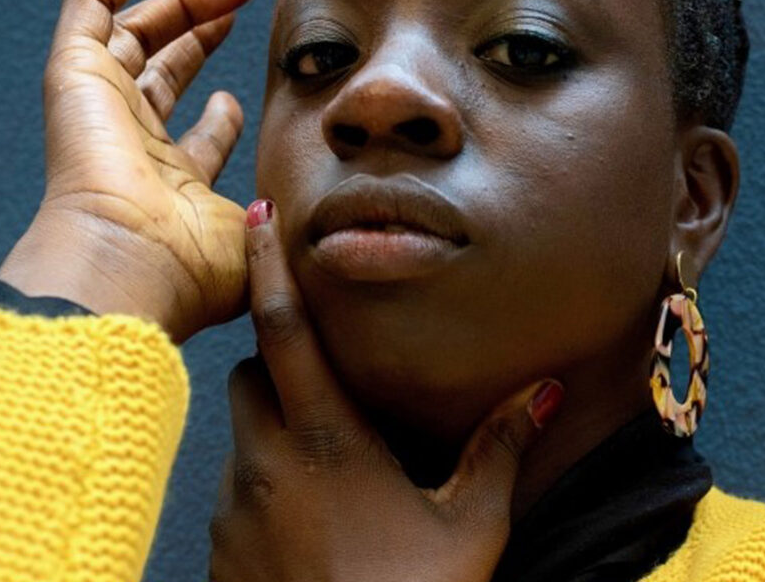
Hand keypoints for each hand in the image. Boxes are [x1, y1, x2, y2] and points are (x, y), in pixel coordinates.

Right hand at [0, 0, 254, 341]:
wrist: (130, 270)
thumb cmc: (193, 275)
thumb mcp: (257, 246)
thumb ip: (277, 224)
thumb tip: (283, 209)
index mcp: (170, 189)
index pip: (191, 140)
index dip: (222, 114)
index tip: (244, 97)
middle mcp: (131, 147)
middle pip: (162, 73)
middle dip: (205, 34)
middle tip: (247, 5)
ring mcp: (101, 108)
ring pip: (135, 32)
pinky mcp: (74, 75)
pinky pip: (91, 2)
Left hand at [208, 200, 564, 581]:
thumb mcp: (471, 522)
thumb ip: (498, 446)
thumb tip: (543, 387)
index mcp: (327, 437)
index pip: (286, 329)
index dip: (271, 266)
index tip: (259, 215)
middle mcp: (268, 461)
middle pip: (250, 372)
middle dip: (277, 359)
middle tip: (324, 374)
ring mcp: (237, 509)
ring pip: (241, 432)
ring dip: (274, 424)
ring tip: (329, 456)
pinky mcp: (221, 551)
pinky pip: (235, 490)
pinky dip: (265, 480)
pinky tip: (310, 516)